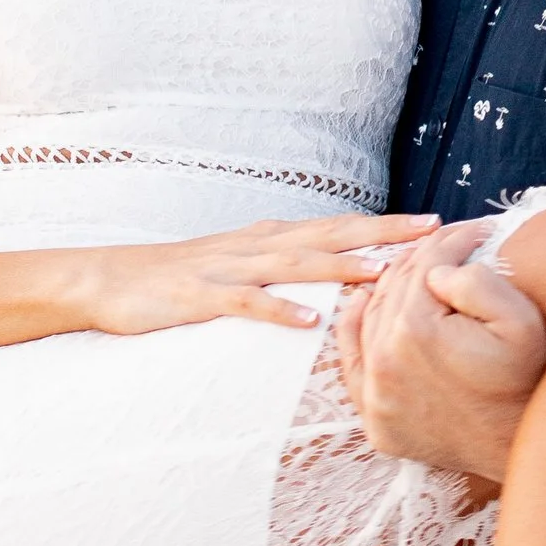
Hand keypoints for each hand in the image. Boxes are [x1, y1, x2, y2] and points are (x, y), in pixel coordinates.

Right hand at [89, 212, 442, 336]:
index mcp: (270, 239)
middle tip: (432, 232)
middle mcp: (257, 245)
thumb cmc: (178, 278)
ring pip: (295, 264)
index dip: (388, 225)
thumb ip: (285, 264)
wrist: (107, 279)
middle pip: (330, 234)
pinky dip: (278, 310)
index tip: (437, 225)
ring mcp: (229, 268)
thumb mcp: (239, 264)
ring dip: (339, 266)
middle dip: (382, 232)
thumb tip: (335, 270)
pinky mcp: (201, 296)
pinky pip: (246, 303)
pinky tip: (308, 321)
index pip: (340, 227)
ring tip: (381, 274)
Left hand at [338, 226, 545, 480]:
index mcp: (416, 332)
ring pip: (372, 318)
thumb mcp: (520, 320)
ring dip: (394, 288)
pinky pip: (352, 362)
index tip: (475, 232)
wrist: (523, 446)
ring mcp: (375, 396)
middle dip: (425, 260)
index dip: (453, 240)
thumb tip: (435, 270)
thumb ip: (475, 281)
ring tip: (420, 270)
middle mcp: (384, 363)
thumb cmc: (527, 380)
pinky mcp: (375, 418)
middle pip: (396, 288)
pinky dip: (355, 328)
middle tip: (451, 245)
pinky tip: (364, 302)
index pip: (426, 266)